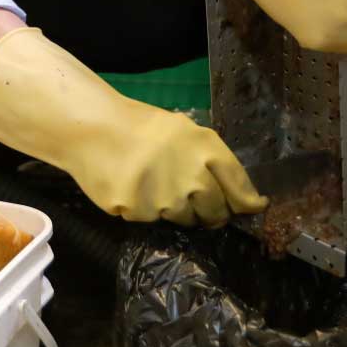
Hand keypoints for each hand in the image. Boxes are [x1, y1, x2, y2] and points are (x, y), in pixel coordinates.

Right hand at [0, 28, 265, 225]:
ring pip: (184, 219)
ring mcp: (166, 198)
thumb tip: (243, 197)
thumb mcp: (184, 131)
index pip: (240, 187)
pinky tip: (133, 188)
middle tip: (196, 201)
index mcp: (207, 149)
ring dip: (176, 209)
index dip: (248, 203)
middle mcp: (193, 177)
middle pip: (216, 212)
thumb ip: (210, 160)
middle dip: (211, 212)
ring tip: (156, 186)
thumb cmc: (141, 127)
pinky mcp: (140, 213)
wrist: (94, 129)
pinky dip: (145, 209)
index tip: (252, 208)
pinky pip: (151, 220)